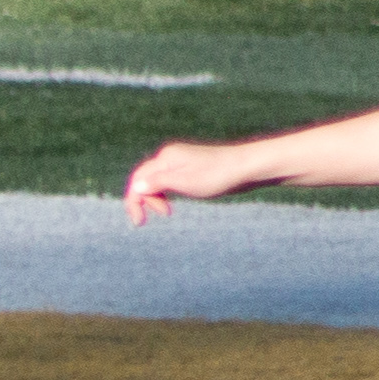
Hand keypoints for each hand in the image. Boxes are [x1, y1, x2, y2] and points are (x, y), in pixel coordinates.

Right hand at [123, 139, 246, 225]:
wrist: (245, 167)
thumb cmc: (217, 175)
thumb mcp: (186, 182)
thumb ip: (159, 184)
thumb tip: (136, 187)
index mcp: (166, 158)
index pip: (138, 179)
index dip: (133, 201)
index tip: (139, 222)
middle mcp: (169, 156)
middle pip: (144, 179)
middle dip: (144, 200)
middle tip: (155, 218)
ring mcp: (179, 161)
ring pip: (155, 181)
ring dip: (155, 198)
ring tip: (167, 212)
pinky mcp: (189, 167)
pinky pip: (167, 181)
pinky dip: (165, 194)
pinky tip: (173, 203)